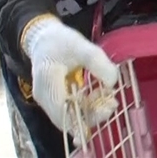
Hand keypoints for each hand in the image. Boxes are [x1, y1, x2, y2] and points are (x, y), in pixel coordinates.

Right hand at [21, 14, 119, 132]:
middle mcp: (44, 97)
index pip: (65, 111)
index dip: (87, 116)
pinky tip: (98, 94)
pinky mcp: (54, 100)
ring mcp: (48, 100)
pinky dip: (86, 106)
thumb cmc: (60, 41)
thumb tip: (112, 82)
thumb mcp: (80, 46)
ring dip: (91, 111)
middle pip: (68, 118)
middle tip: (113, 103)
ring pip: (71, 116)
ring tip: (109, 98)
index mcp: (47, 83)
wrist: (44, 39)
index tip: (108, 108)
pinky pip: (71, 110)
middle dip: (93, 115)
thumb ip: (97, 62)